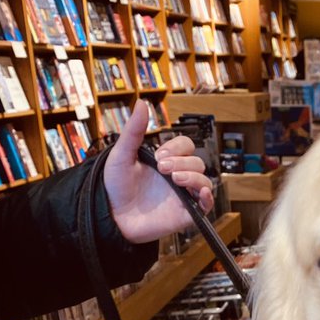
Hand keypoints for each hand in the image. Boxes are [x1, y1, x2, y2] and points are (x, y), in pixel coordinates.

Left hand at [103, 100, 213, 243]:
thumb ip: (134, 130)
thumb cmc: (115, 187)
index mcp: (165, 161)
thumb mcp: (121, 154)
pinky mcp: (186, 214)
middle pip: (197, 161)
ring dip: (194, 176)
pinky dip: (208, 197)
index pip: (185, 146)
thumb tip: (142, 103)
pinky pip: (206, 205)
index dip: (177, 148)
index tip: (159, 156)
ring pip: (204, 180)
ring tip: (175, 179)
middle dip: (182, 162)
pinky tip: (200, 192)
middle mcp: (176, 177)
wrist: (111, 216)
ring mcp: (183, 196)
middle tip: (162, 169)